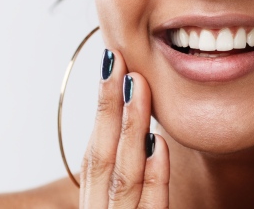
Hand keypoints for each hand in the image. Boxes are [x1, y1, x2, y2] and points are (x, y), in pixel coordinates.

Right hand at [79, 48, 169, 208]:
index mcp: (96, 205)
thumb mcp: (127, 208)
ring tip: (138, 86)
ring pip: (124, 177)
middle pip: (101, 158)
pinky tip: (158, 144)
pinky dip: (154, 178)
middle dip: (109, 107)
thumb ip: (132, 182)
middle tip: (118, 60)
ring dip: (130, 128)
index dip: (102, 109)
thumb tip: (145, 132)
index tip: (112, 64)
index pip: (94, 154)